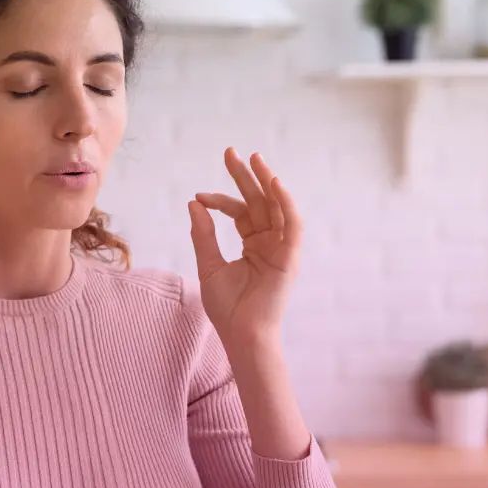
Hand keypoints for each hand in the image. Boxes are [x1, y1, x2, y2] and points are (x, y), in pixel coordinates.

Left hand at [187, 147, 301, 342]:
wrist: (241, 334)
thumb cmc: (227, 307)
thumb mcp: (208, 265)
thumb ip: (203, 235)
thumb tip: (194, 203)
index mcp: (253, 245)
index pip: (239, 212)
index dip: (220, 200)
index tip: (199, 196)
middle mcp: (270, 243)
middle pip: (259, 202)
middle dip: (246, 176)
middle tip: (230, 152)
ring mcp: (282, 248)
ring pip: (277, 207)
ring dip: (267, 181)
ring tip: (254, 158)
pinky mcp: (291, 257)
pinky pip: (293, 224)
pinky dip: (285, 203)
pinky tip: (274, 183)